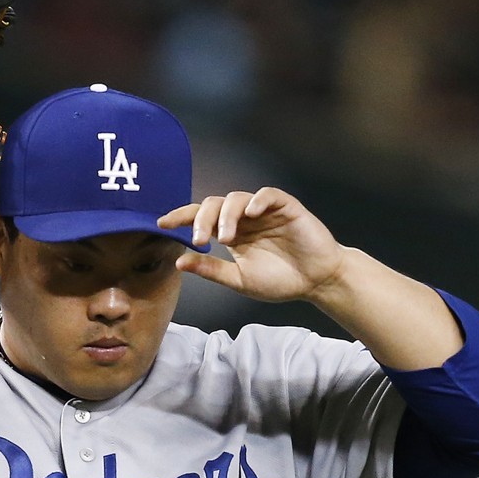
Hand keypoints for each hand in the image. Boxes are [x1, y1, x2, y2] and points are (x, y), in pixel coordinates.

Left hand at [157, 187, 347, 303]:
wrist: (317, 282)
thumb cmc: (280, 280)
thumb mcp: (239, 279)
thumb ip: (211, 270)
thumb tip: (179, 262)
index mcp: (230, 233)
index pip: (200, 218)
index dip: (180, 217)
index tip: (161, 224)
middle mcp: (243, 218)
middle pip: (214, 205)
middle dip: (201, 219)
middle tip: (199, 240)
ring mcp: (264, 211)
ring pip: (236, 198)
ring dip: (226, 216)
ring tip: (225, 239)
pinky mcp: (286, 206)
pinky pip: (267, 195)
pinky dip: (256, 201)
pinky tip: (249, 215)